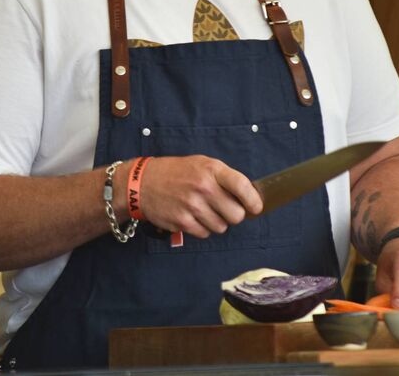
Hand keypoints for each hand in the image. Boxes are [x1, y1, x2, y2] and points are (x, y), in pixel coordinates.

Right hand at [139, 155, 262, 238]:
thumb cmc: (176, 172)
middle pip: (236, 215)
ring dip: (217, 222)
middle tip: (224, 209)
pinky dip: (202, 228)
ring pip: (222, 227)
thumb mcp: (201, 164)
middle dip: (234, 215)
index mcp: (211, 169)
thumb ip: (223, 178)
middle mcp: (204, 187)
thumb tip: (248, 197)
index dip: (253, 200)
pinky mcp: (183, 222)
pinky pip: (205, 233)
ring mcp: (193, 206)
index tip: (256, 207)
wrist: (142, 183)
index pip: (242, 186)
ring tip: (203, 210)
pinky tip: (192, 216)